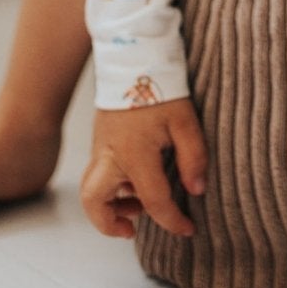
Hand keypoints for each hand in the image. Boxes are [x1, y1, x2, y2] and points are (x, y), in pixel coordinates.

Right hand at [81, 98, 207, 238]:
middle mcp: (109, 155)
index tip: (188, 230)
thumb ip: (193, 158)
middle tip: (133, 228)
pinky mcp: (99, 140)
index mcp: (134, 153)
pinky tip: (135, 182)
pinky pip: (98, 175)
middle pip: (93, 202)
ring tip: (139, 205)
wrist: (134, 57)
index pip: (153, 201)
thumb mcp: (185, 121)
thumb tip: (195, 191)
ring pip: (91, 191)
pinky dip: (112, 188)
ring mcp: (100, 147)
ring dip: (110, 206)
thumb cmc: (161, 87)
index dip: (173, 221)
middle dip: (109, 224)